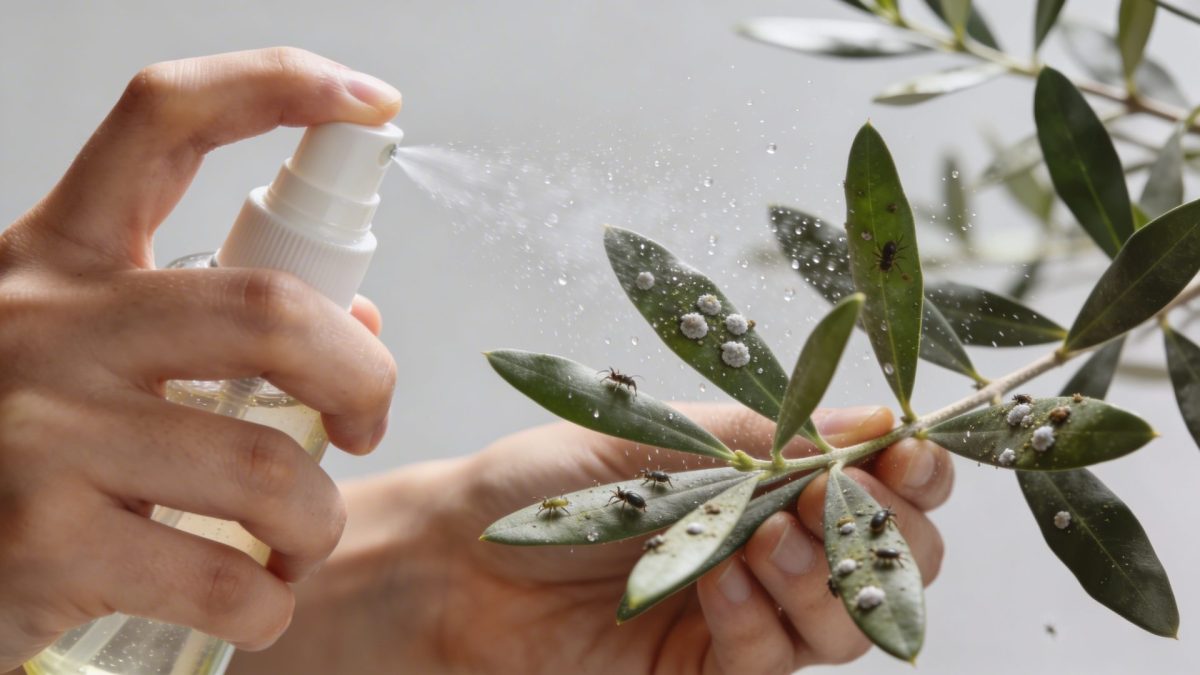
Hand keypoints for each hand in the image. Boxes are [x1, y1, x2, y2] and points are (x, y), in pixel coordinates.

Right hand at [0, 48, 400, 668]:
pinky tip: (255, 604)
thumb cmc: (19, 451)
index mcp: (61, 260)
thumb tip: (356, 324)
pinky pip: (228, 578)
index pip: (163, 121)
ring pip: (269, 469)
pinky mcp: (40, 542)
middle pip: (271, 310)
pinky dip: (271, 606)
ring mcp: (38, 431)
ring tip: (299, 543)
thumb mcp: (84, 354)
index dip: (275, 85)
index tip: (368, 101)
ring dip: (319, 522)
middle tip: (365, 425)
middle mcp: (44, 325)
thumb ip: (205, 324)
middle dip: (365, 379)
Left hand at [232, 404, 952, 673]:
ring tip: (771, 537)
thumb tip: (876, 423)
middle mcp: (762, 553)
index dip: (907, 477)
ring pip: (842, 624)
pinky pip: (768, 663)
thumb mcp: (657, 433)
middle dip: (885, 535)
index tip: (913, 455)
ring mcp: (738, 620)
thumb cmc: (542, 482)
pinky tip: (718, 579)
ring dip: (824, 578)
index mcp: (760, 485)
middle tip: (859, 502)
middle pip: (883, 566)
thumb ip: (767, 435)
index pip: (869, 489)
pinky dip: (757, 622)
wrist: (452, 559)